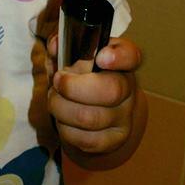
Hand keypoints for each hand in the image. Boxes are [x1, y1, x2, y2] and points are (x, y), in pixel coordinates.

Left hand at [45, 33, 144, 167]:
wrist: (93, 107)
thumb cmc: (81, 77)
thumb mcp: (71, 57)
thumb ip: (62, 47)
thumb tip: (54, 45)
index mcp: (120, 61)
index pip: (130, 56)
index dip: (118, 57)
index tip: (101, 57)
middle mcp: (128, 88)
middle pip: (110, 91)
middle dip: (73, 87)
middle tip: (57, 81)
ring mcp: (124, 116)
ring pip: (90, 118)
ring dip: (61, 108)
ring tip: (55, 99)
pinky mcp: (114, 140)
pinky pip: (86, 139)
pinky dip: (65, 129)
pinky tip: (63, 119)